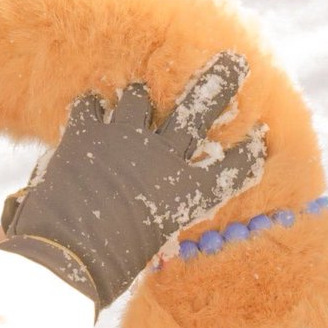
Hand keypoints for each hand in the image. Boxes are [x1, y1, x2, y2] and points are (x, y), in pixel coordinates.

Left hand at [0, 52, 263, 310]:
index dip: (249, 154)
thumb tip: (163, 234)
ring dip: (137, 99)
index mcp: (187, 195)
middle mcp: (163, 159)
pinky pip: (91, 105)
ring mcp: (125, 139)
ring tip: (134, 102)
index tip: (260, 139)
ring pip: (138, 96)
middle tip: (234, 61)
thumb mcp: (149, 247)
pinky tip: (91, 116)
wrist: (67, 257)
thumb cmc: (112, 267)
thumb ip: (159, 224)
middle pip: (199, 109)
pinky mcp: (86, 132)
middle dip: (220, 82)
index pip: (232, 169)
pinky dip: (92, 110)